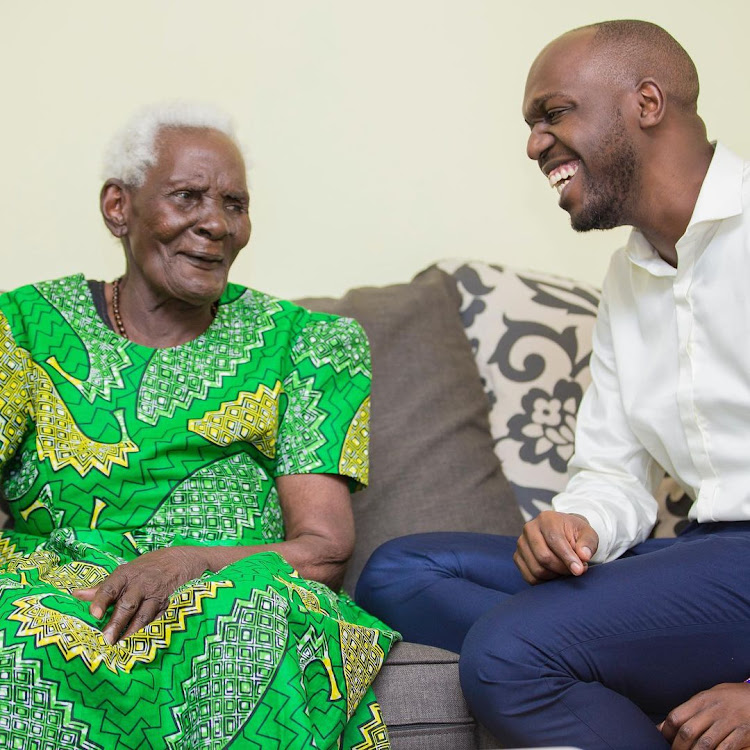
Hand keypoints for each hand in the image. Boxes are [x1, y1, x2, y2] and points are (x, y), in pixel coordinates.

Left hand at [72, 546, 208, 643]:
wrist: (175, 561)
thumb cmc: (141, 570)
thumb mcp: (122, 574)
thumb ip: (101, 589)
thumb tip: (75, 594)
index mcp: (124, 575)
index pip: (110, 587)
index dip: (101, 601)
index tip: (93, 615)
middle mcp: (139, 583)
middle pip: (127, 604)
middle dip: (116, 623)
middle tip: (106, 639)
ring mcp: (154, 594)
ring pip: (143, 615)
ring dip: (131, 631)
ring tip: (120, 643)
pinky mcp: (164, 603)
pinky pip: (154, 618)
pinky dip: (145, 629)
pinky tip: (136, 638)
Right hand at [513, 510, 597, 584]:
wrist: (562, 534)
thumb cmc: (575, 534)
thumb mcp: (588, 534)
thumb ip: (588, 543)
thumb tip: (584, 555)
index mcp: (546, 519)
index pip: (554, 540)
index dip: (567, 557)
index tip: (579, 570)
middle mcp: (530, 529)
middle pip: (543, 557)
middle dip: (562, 569)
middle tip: (576, 570)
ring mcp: (521, 543)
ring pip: (537, 569)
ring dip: (555, 576)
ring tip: (566, 570)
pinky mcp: (517, 557)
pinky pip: (530, 577)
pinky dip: (545, 581)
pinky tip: (555, 574)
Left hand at [659, 683, 749, 748]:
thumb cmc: (731, 698)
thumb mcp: (710, 697)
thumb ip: (690, 710)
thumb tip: (665, 726)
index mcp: (702, 699)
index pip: (676, 716)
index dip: (666, 732)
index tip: (664, 741)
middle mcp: (713, 710)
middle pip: (688, 731)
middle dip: (678, 747)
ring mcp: (729, 722)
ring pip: (705, 743)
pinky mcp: (743, 733)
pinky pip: (726, 749)